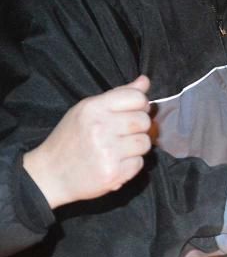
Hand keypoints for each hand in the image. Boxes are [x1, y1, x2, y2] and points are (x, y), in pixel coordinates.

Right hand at [24, 76, 152, 208]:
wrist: (51, 175)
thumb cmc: (70, 139)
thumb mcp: (87, 110)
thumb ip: (118, 95)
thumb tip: (144, 81)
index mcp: (93, 108)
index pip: (137, 97)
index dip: (140, 105)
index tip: (132, 112)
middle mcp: (101, 127)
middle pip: (144, 120)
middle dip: (139, 127)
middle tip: (122, 133)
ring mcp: (107, 151)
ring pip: (145, 142)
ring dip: (136, 147)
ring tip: (118, 149)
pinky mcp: (113, 172)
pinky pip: (139, 163)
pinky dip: (131, 164)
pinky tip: (115, 162)